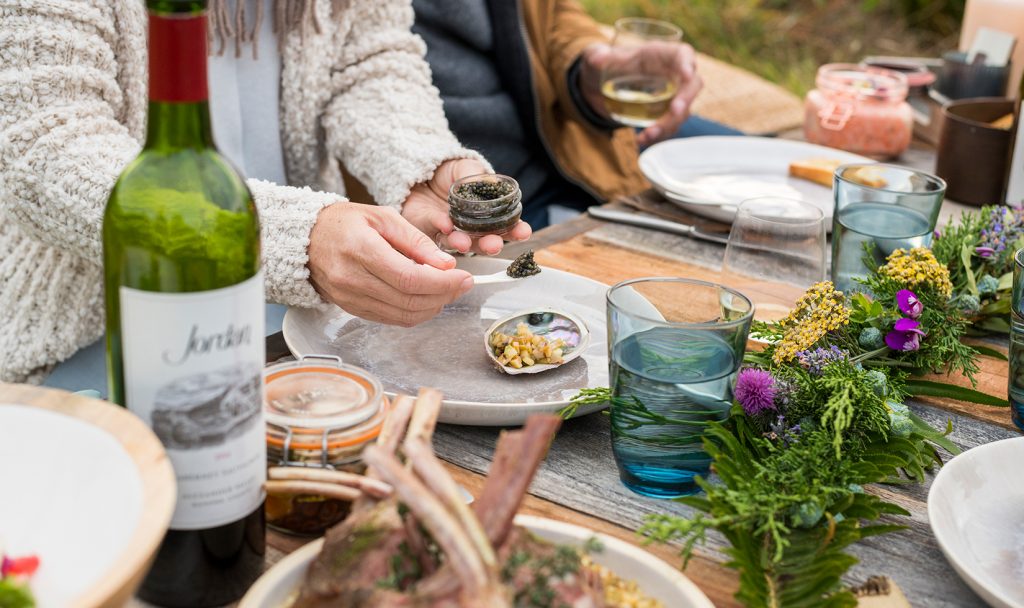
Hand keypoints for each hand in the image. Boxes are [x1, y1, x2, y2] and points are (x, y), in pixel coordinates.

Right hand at [307, 202, 473, 326]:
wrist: (305, 239)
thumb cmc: (344, 223)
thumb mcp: (383, 217)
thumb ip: (416, 240)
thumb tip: (446, 263)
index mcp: (361, 250)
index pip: (410, 278)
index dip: (443, 283)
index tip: (464, 277)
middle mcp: (353, 279)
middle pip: (409, 300)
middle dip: (444, 295)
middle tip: (463, 283)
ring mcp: (350, 298)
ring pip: (403, 315)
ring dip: (433, 307)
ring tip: (448, 290)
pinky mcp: (352, 309)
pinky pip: (391, 319)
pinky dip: (415, 313)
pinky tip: (427, 299)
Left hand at [402, 158, 531, 254]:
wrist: (418, 172)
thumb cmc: (448, 173)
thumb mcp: (466, 169)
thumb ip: (478, 177)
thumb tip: (494, 183)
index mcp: (487, 215)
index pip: (506, 227)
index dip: (516, 231)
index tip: (523, 232)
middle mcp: (471, 229)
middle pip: (484, 242)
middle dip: (491, 245)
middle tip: (494, 245)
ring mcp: (450, 232)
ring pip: (460, 244)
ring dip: (464, 244)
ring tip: (465, 243)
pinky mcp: (428, 230)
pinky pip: (436, 232)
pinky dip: (442, 230)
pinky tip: (446, 226)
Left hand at [579, 41, 702, 146]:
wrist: (597, 88)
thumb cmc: (603, 66)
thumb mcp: (595, 58)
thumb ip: (597, 56)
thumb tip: (599, 58)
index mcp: (658, 55)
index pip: (681, 54)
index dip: (687, 63)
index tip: (687, 74)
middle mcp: (669, 74)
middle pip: (692, 84)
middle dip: (686, 98)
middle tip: (675, 110)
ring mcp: (669, 96)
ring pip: (682, 110)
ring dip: (669, 124)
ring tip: (648, 134)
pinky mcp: (663, 114)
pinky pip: (669, 125)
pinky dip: (659, 134)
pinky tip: (642, 139)